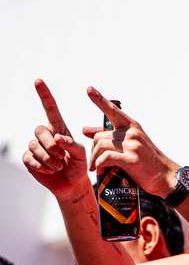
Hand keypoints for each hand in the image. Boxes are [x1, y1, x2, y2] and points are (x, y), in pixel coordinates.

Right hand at [22, 79, 90, 198]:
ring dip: (48, 158)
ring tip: (59, 166)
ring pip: (34, 146)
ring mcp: (35, 147)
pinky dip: (41, 166)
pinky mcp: (29, 159)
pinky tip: (49, 170)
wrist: (72, 184)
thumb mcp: (82, 154)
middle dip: (51, 145)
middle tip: (62, 157)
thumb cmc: (79, 166)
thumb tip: (58, 138)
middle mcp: (45, 135)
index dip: (44, 95)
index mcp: (59, 129)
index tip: (38, 81)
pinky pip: (30, 158)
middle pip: (40, 130)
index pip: (50, 109)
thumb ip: (72, 144)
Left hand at [83, 86, 179, 196]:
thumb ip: (108, 137)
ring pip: (100, 146)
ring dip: (94, 159)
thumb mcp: (129, 145)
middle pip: (99, 136)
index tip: (88, 89)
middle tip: (94, 162)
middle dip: (93, 151)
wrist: (166, 176)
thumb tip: (84, 130)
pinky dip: (99, 164)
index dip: (99, 99)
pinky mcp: (132, 159)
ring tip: (95, 168)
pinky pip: (106, 157)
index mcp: (132, 126)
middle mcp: (132, 132)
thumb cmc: (146, 161)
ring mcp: (133, 145)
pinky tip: (99, 170)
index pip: (112, 110)